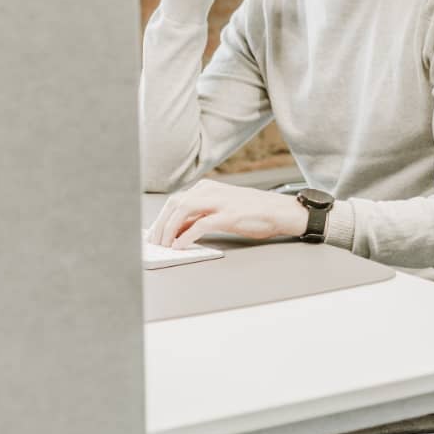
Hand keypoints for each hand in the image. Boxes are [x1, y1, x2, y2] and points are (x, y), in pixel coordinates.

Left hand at [147, 178, 308, 247]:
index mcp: (209, 187)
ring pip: (183, 210)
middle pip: (175, 203)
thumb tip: (177, 231)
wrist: (280, 211)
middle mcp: (212, 191)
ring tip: (165, 246)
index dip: (161, 218)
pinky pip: (200, 225)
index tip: (154, 233)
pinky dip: (186, 237)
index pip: (176, 200)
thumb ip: (201, 215)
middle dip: (160, 224)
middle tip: (155, 242)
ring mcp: (221, 202)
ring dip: (169, 230)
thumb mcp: (223, 207)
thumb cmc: (253, 211)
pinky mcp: (229, 215)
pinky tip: (181, 246)